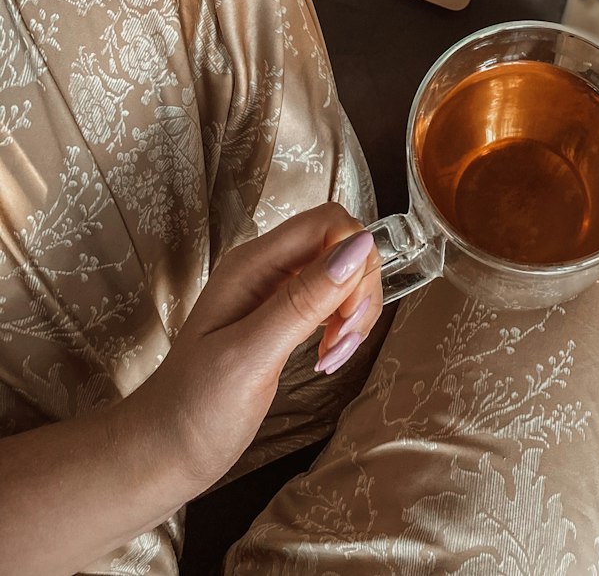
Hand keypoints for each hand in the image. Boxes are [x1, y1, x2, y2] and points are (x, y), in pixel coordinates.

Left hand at [130, 203, 382, 490]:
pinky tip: (329, 358)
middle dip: (358, 291)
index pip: (328, 222)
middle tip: (342, 343)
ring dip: (354, 313)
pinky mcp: (283, 318)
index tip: (349, 315)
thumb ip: (303, 301)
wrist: (163, 452)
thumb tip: (359, 246)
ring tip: (334, 357)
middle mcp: (266, 268)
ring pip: (342, 275)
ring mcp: (275, 293)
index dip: (354, 259)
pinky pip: (331, 302)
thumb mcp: (250, 355)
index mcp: (253, 264)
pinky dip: (343, 326)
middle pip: (341, 246)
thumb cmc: (197, 408)